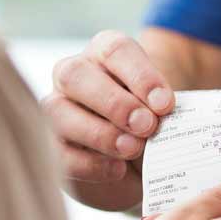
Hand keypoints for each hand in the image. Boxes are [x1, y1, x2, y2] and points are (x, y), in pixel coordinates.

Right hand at [41, 30, 176, 210]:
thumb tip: (167, 118)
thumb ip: (164, 110)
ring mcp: (57, 109)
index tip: (165, 104)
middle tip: (147, 126)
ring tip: (133, 149)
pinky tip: (117, 170)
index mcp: (106, 55)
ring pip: (58, 111)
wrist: (139, 164)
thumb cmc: (154, 125)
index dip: (140, 76)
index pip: (115, 50)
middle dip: (114, 102)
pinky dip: (89, 163)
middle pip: (76, 74)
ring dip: (99, 133)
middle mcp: (75, 76)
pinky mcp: (52, 147)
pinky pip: (58, 152)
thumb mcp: (164, 113)